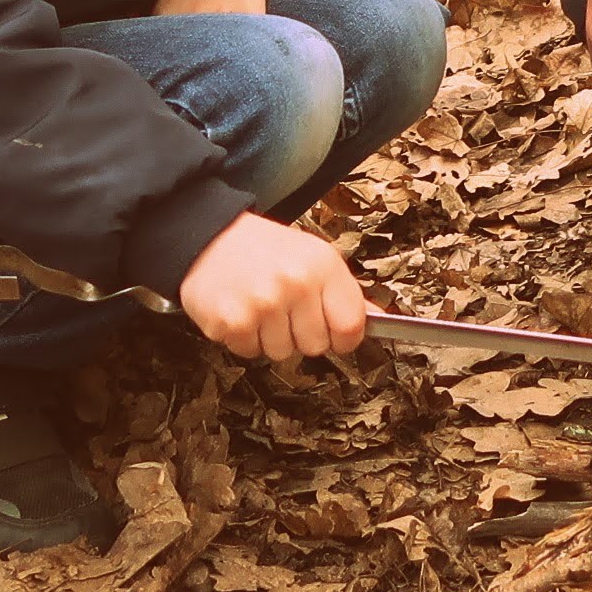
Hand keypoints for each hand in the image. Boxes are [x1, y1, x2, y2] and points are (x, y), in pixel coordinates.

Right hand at [178, 214, 366, 359]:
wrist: (209, 237)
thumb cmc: (266, 250)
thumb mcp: (314, 258)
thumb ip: (345, 293)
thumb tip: (381, 321)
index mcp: (322, 266)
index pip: (351, 326)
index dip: (344, 336)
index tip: (333, 330)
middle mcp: (295, 284)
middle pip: (316, 346)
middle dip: (301, 334)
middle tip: (284, 308)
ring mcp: (262, 304)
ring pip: (282, 353)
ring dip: (270, 337)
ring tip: (260, 306)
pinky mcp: (231, 322)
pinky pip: (249, 352)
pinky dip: (244, 338)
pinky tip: (240, 310)